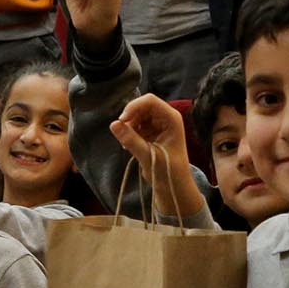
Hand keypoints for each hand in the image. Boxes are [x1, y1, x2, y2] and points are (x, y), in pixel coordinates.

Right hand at [109, 93, 200, 215]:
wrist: (174, 186)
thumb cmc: (168, 172)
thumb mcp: (148, 155)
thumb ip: (131, 139)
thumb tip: (113, 124)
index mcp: (171, 119)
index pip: (150, 101)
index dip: (134, 107)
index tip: (121, 120)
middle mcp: (166, 117)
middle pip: (142, 106)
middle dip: (130, 118)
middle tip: (122, 134)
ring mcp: (158, 124)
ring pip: (137, 115)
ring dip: (129, 126)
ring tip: (128, 144)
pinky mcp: (151, 131)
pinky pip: (136, 124)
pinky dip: (130, 132)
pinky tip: (129, 146)